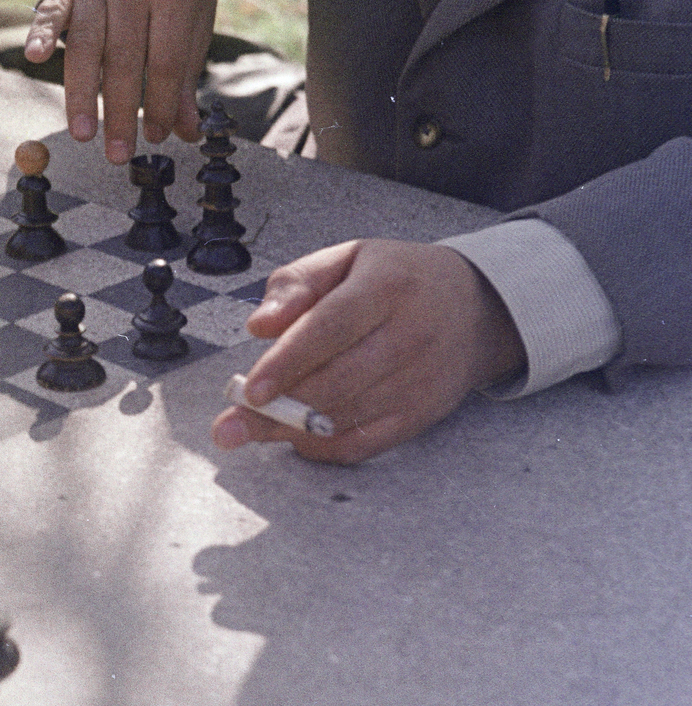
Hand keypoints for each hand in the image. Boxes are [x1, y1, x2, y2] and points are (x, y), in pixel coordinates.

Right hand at [25, 0, 217, 163]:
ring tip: (83, 133)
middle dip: (121, 111)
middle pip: (124, 58)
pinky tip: (36, 57)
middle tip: (118, 153)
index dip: (161, 103)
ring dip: (82, 93)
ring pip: (86, 44)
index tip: (157, 136)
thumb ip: (186, 71)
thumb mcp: (195, 18)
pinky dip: (42, 32)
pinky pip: (52, 9)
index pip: (165, 59)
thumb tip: (187, 131)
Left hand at [212, 240, 525, 463]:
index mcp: (385, 289)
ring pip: (345, 418)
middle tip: (230, 424)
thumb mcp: (345, 258)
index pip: (330, 330)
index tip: (248, 390)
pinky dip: (322, 446)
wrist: (474, 307)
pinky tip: (294, 435)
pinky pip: (364, 443)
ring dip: (290, 429)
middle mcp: (409, 337)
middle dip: (276, 409)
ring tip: (251, 427)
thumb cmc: (395, 280)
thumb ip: (295, 284)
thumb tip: (259, 326)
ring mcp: (420, 381)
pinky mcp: (422, 414)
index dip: (286, 363)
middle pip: (335, 382)